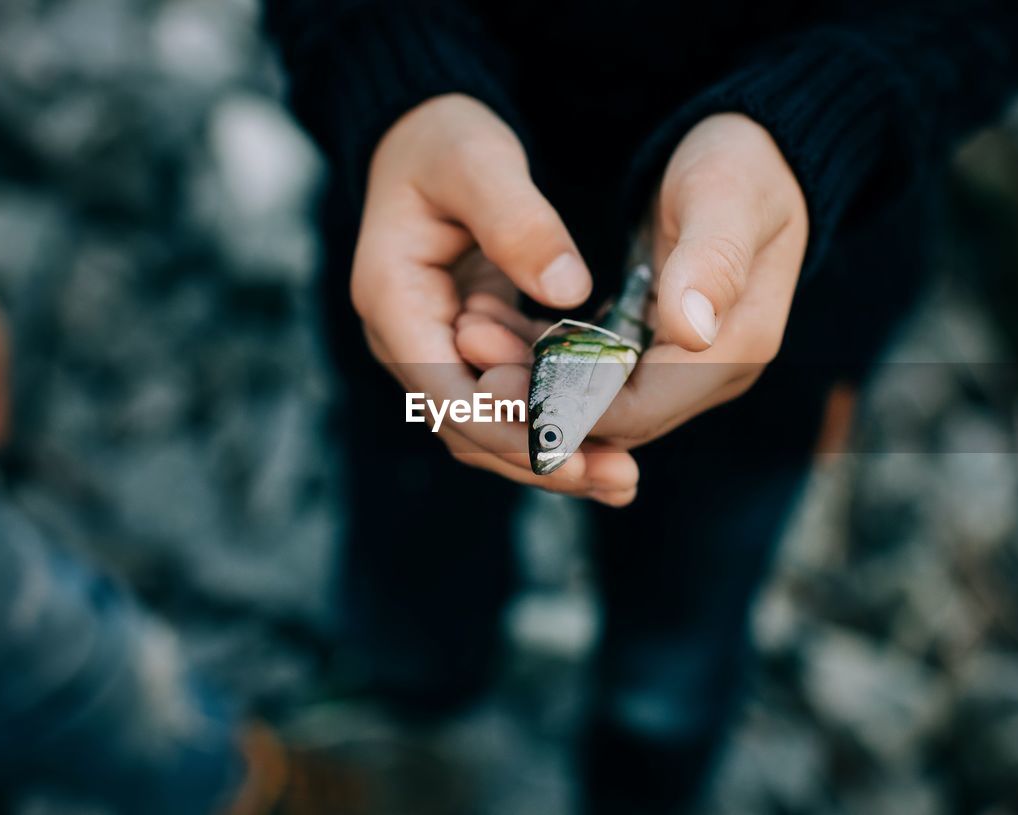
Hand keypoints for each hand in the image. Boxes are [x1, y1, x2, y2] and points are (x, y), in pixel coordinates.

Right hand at [352, 94, 638, 504]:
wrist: (425, 140)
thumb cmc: (444, 142)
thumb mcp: (477, 162)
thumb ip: (518, 221)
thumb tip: (568, 291)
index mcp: (394, 299)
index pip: (444, 389)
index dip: (506, 426)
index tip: (572, 446)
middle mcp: (408, 338)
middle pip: (468, 426)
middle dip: (540, 458)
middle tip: (615, 478)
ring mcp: (438, 349)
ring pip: (491, 426)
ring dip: (553, 454)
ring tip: (623, 480)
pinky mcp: (473, 350)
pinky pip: (512, 400)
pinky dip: (557, 422)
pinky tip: (614, 442)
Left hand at [455, 113, 807, 452]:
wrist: (758, 152)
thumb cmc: (742, 165)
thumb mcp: (727, 199)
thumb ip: (711, 262)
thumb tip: (692, 331)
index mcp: (735, 348)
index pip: (638, 410)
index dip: (566, 405)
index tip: (497, 380)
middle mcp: (712, 371)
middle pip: (612, 419)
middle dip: (538, 397)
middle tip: (470, 359)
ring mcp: (686, 364)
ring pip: (595, 398)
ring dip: (534, 376)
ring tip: (472, 331)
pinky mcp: (658, 346)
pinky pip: (593, 370)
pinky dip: (546, 354)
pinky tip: (497, 323)